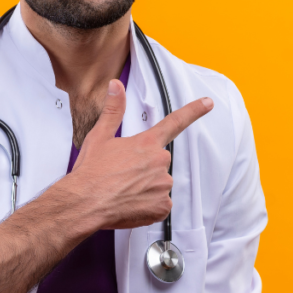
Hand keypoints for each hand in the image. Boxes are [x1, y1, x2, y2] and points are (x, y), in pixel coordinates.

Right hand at [66, 79, 213, 229]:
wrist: (85, 204)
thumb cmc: (91, 173)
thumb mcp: (100, 136)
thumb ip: (113, 110)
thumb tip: (115, 86)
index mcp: (146, 143)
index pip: (175, 122)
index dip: (194, 111)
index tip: (207, 103)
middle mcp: (159, 161)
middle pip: (160, 161)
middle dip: (145, 167)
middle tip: (123, 174)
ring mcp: (163, 185)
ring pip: (160, 183)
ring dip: (146, 187)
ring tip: (124, 190)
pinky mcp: (162, 206)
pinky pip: (161, 204)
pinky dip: (149, 205)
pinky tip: (131, 203)